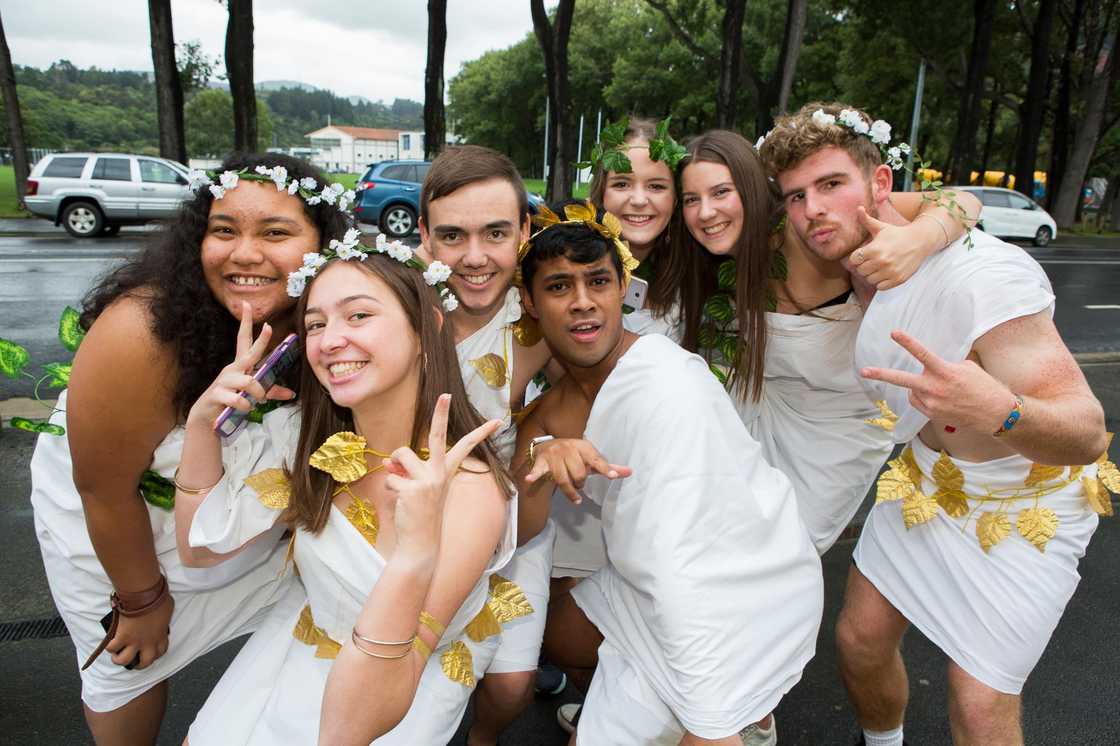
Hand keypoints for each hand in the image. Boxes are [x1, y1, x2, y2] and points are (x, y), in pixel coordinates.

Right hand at [105, 593, 174, 669]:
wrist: (145, 595)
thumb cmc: (158, 598)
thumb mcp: (167, 609)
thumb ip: (164, 617)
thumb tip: (161, 616)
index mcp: (161, 635)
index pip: (161, 651)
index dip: (155, 654)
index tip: (151, 652)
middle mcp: (148, 642)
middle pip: (145, 662)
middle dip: (139, 664)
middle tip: (134, 661)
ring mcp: (134, 641)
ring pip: (125, 660)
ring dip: (119, 659)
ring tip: (117, 655)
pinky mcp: (122, 636)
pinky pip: (112, 648)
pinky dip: (109, 647)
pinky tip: (110, 643)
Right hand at [185, 301, 295, 428]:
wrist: (206, 416)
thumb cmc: (232, 400)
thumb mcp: (252, 394)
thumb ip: (270, 392)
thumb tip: (291, 393)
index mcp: (240, 365)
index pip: (243, 339)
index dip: (246, 322)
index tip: (248, 304)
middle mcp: (232, 368)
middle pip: (248, 352)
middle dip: (260, 340)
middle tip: (269, 327)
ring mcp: (224, 380)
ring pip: (249, 381)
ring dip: (257, 393)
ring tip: (257, 401)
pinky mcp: (217, 394)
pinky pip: (238, 399)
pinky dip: (245, 405)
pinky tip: (243, 408)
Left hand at [382, 394, 501, 562]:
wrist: (420, 544)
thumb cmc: (420, 514)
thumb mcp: (417, 487)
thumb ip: (406, 470)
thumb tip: (387, 460)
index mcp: (446, 472)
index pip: (466, 447)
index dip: (481, 433)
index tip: (497, 420)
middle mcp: (439, 473)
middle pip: (438, 436)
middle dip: (441, 414)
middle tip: (445, 394)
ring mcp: (427, 480)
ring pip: (401, 453)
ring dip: (395, 467)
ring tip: (403, 487)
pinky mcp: (412, 489)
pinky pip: (390, 477)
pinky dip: (390, 487)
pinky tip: (400, 502)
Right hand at [523, 438, 631, 504]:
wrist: (548, 445)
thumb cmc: (574, 455)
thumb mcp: (590, 458)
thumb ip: (608, 467)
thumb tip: (630, 472)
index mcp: (583, 446)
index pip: (596, 459)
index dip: (604, 468)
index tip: (612, 476)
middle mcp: (568, 448)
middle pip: (579, 474)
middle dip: (580, 483)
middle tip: (579, 484)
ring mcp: (554, 455)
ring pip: (563, 479)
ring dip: (570, 491)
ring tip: (575, 498)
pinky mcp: (541, 462)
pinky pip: (538, 470)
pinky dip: (534, 475)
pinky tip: (529, 479)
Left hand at [846, 206, 929, 290]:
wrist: (919, 242)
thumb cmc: (897, 234)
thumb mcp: (881, 227)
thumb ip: (867, 220)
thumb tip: (858, 208)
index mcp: (874, 249)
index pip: (854, 260)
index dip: (857, 257)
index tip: (864, 254)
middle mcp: (881, 262)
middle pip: (860, 271)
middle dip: (864, 265)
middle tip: (873, 260)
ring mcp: (890, 272)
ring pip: (869, 280)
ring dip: (872, 274)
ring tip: (879, 266)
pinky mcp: (897, 280)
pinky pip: (880, 287)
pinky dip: (881, 282)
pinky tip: (885, 273)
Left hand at [860, 330, 1014, 433]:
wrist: (995, 413)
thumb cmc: (984, 387)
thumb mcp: (967, 368)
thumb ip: (947, 364)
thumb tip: (935, 362)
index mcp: (945, 372)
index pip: (922, 354)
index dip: (907, 342)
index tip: (894, 333)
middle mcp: (935, 388)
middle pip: (902, 380)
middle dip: (881, 374)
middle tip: (864, 371)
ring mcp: (932, 403)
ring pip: (911, 391)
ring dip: (916, 387)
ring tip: (935, 387)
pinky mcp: (932, 415)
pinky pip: (917, 402)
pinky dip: (921, 397)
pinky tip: (936, 397)